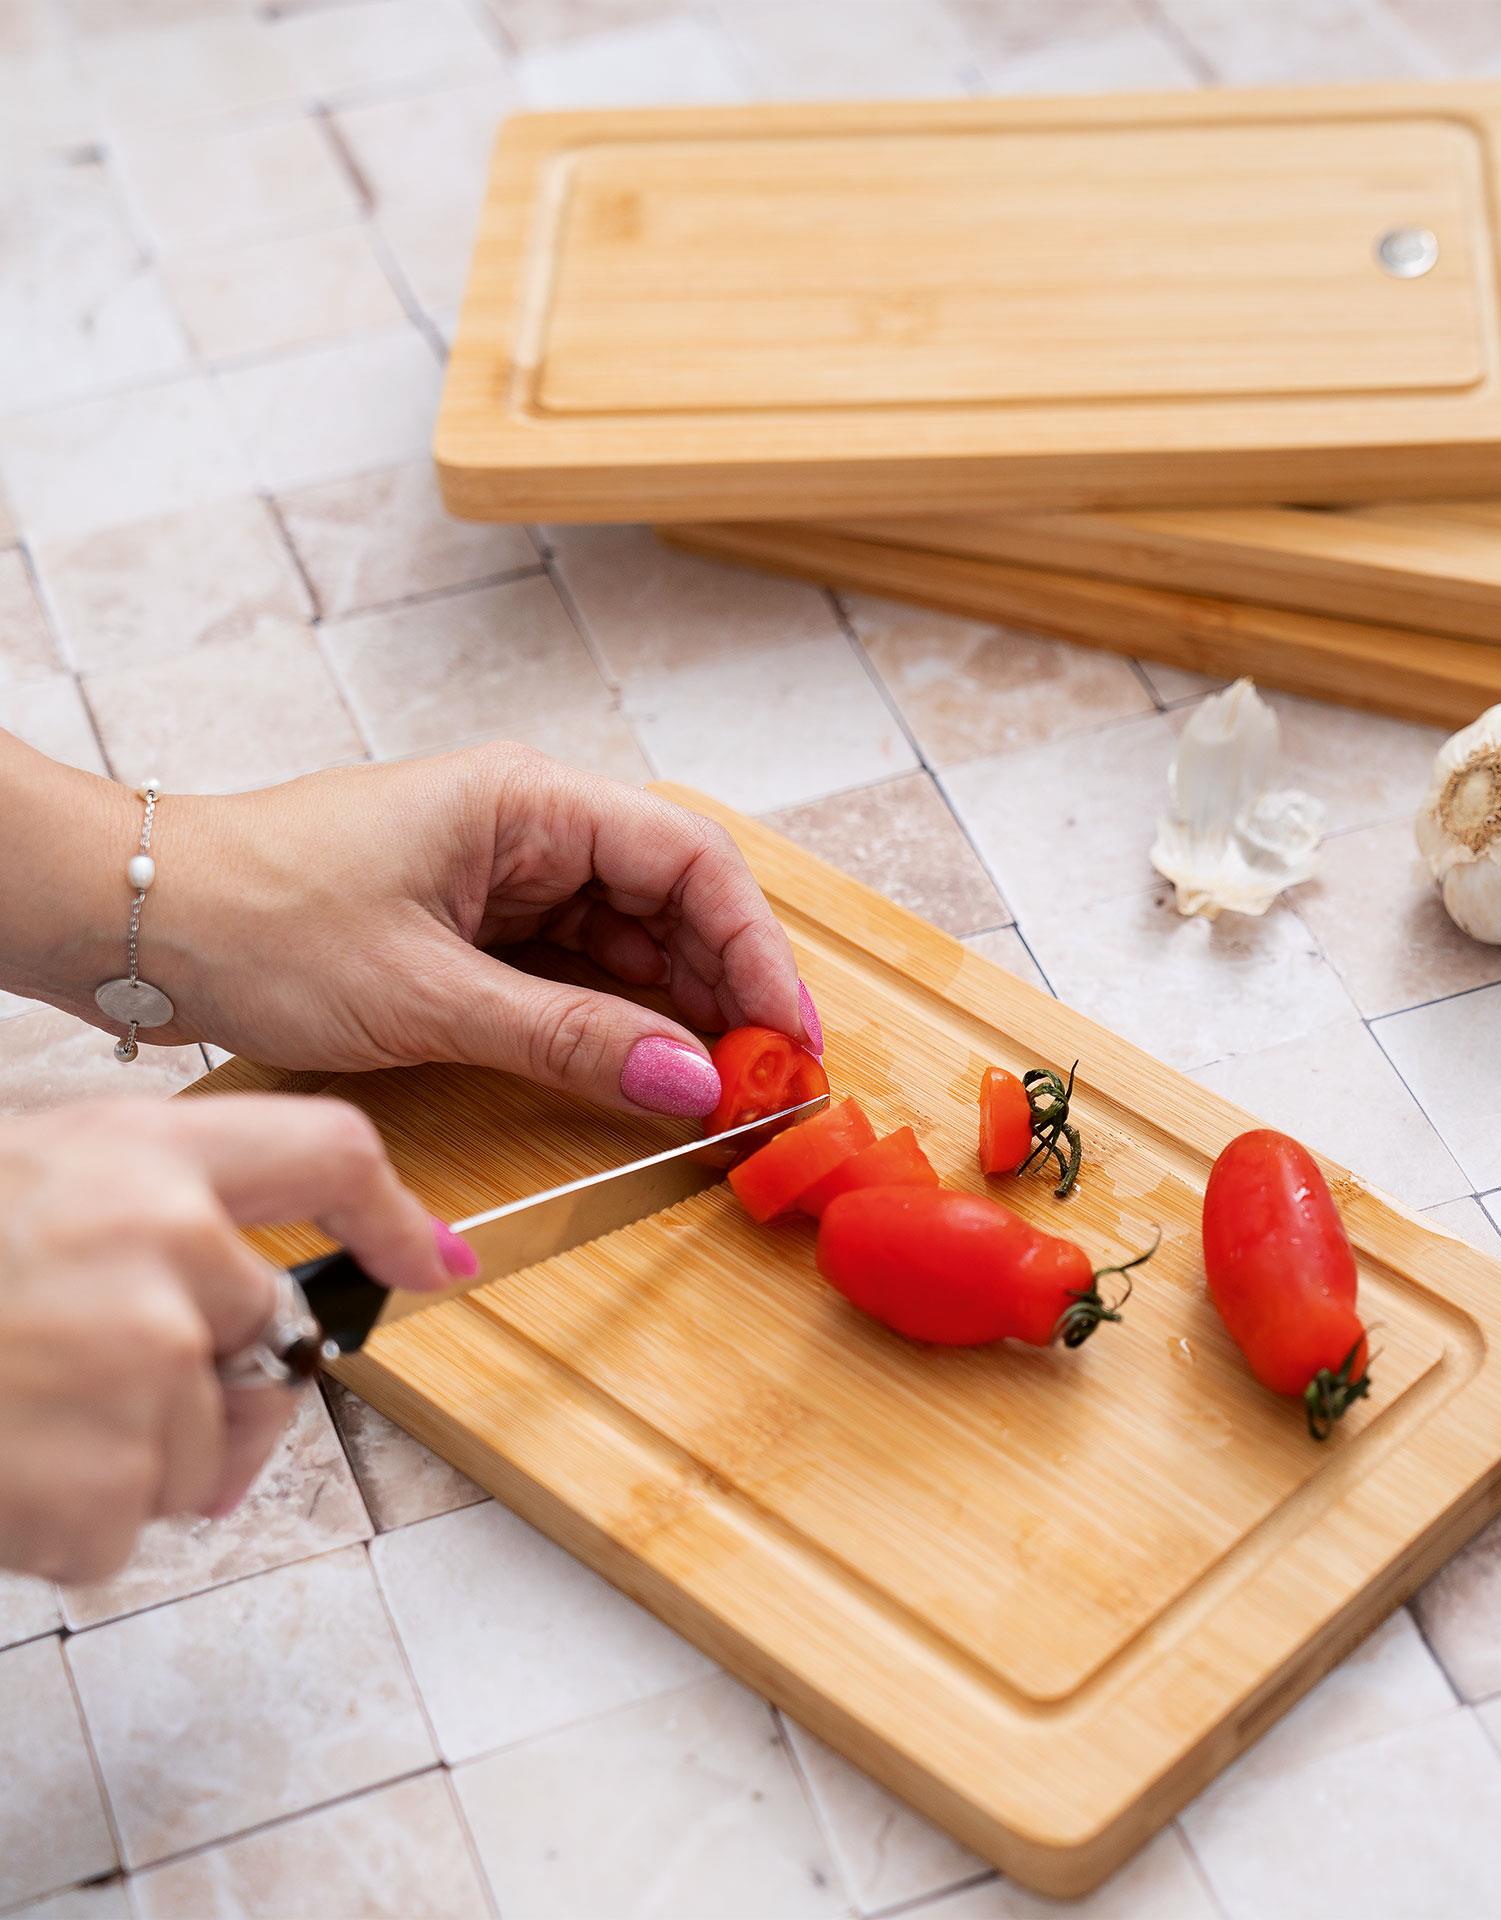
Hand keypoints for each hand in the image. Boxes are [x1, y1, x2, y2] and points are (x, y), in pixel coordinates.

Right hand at [0, 1095, 462, 1583]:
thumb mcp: (25, 1180)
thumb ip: (139, 1218)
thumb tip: (225, 1305)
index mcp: (144, 1153)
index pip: (329, 1154)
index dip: (392, 1213)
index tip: (434, 1261)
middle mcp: (166, 1245)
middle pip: (266, 1340)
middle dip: (211, 1390)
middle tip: (101, 1394)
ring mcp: (141, 1362)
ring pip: (196, 1448)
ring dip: (115, 1462)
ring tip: (10, 1418)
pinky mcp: (100, 1474)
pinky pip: (120, 1527)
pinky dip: (58, 1527)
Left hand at [67, 744, 815, 1115]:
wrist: (140, 920)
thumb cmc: (258, 918)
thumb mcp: (426, 994)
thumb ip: (569, 1039)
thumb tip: (688, 1082)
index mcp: (529, 800)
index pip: (689, 859)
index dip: (755, 947)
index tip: (785, 1034)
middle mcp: (533, 825)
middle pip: (676, 900)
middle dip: (728, 989)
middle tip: (763, 1083)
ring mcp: (509, 873)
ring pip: (635, 939)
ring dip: (681, 1012)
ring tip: (720, 1091)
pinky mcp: (484, 922)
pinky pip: (583, 968)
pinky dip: (622, 1021)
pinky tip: (652, 1071)